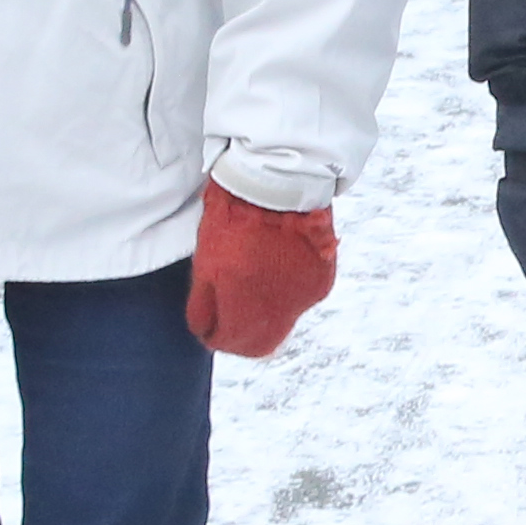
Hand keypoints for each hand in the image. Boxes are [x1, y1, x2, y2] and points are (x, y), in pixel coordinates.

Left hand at [185, 180, 337, 358]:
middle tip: (230, 313)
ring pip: (281, 321)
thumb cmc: (234, 216)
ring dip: (265, 310)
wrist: (279, 181)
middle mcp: (279, 306)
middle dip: (242, 333)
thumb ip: (203, 305)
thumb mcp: (204, 260)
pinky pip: (300, 300)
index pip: (230, 342)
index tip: (210, 325)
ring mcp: (305, 295)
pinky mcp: (322, 281)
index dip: (215, 336)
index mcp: (243, 301)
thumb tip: (205, 331)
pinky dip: (285, 291)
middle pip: (261, 343)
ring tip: (254, 276)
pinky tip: (275, 265)